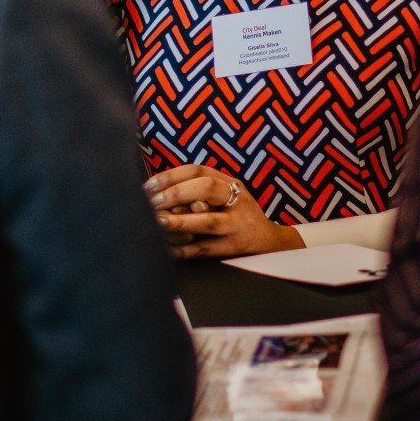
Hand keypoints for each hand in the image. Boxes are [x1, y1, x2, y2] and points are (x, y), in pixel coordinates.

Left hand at [146, 165, 303, 258]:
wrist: (270, 242)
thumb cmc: (239, 215)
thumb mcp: (227, 195)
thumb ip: (200, 190)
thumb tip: (160, 191)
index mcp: (231, 183)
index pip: (198, 170)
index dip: (172, 176)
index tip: (149, 185)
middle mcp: (236, 200)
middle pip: (207, 189)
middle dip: (176, 194)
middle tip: (151, 202)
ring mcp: (237, 225)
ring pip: (209, 221)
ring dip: (181, 221)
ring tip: (158, 221)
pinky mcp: (235, 248)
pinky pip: (207, 249)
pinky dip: (186, 249)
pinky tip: (168, 249)